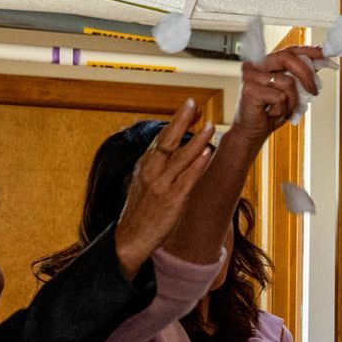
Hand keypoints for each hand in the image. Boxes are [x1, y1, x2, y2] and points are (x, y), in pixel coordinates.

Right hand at [115, 100, 217, 277]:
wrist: (130, 238)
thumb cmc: (141, 211)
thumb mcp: (144, 183)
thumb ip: (156, 166)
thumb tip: (167, 149)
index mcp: (145, 165)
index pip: (161, 137)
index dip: (177, 121)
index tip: (191, 106)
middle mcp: (152, 171)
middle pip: (167, 140)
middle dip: (182, 120)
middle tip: (194, 103)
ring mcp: (162, 185)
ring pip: (180, 157)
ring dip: (197, 140)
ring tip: (211, 125)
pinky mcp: (173, 200)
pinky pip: (188, 179)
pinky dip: (198, 165)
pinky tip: (208, 153)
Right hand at [225, 46, 324, 144]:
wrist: (253, 132)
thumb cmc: (269, 113)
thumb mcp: (291, 92)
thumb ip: (301, 76)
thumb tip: (321, 63)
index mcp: (265, 64)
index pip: (289, 50)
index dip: (308, 51)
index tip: (325, 53)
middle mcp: (255, 66)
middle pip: (287, 57)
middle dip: (306, 73)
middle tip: (314, 90)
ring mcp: (251, 76)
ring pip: (288, 81)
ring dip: (292, 101)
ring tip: (281, 109)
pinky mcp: (250, 89)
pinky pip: (280, 97)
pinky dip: (282, 109)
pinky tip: (271, 113)